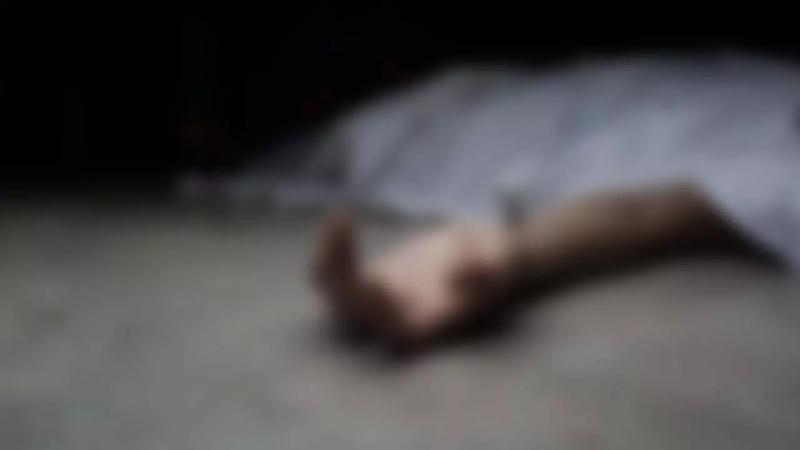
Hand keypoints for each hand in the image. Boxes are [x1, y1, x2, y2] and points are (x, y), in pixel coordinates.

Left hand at [312, 213, 512, 345]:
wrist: (489, 256)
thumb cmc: (502, 259)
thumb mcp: (505, 260)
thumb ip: (490, 268)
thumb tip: (461, 275)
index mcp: (436, 322)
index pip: (399, 335)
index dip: (384, 316)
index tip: (382, 282)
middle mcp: (403, 318)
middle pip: (357, 322)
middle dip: (346, 288)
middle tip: (349, 242)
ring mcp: (383, 301)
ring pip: (339, 301)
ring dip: (331, 267)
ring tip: (341, 224)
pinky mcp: (374, 279)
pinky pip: (338, 275)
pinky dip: (332, 252)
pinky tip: (341, 218)